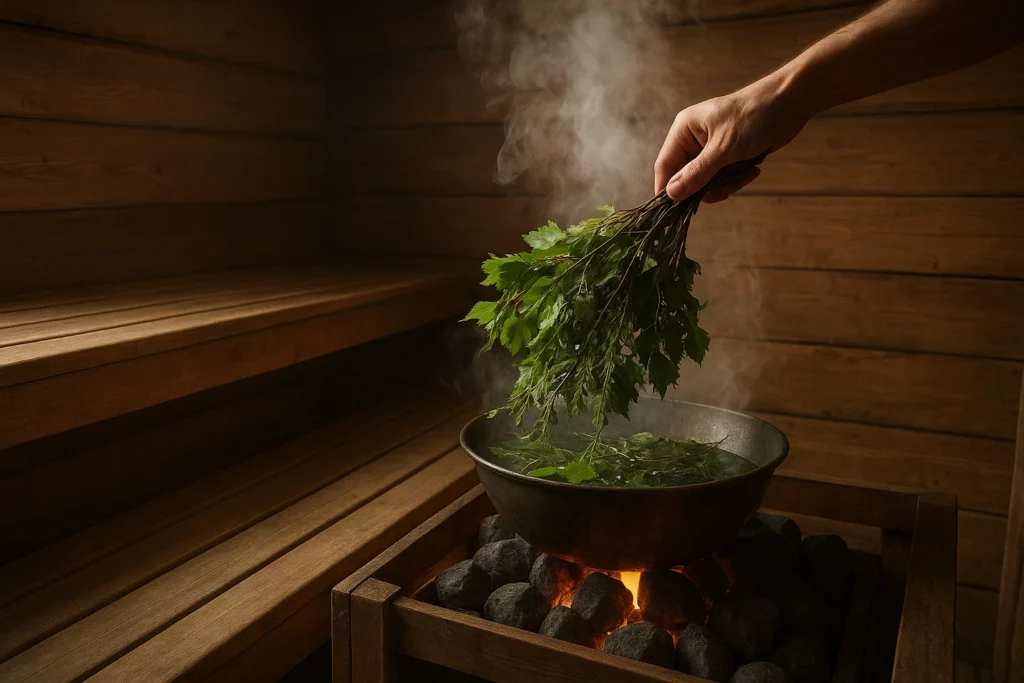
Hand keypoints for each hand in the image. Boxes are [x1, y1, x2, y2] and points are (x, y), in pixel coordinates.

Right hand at [654, 76, 809, 201]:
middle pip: (687, 177)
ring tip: (746, 172)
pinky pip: (724, 178)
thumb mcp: (724, 148)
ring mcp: (712, 148)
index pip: (665, 166)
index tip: (674, 211)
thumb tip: (671, 194)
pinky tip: (753, 168)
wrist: (790, 103)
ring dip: (726, 183)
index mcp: (684, 130)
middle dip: (706, 186)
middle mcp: (694, 139)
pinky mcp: (729, 155)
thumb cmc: (754, 117)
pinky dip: (737, 178)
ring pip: (707, 181)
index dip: (668, 189)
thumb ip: (697, 173)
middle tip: (724, 189)